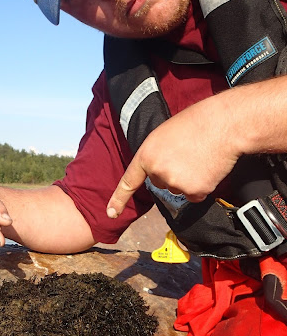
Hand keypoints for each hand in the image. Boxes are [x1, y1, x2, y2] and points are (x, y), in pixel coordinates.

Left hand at [106, 96, 240, 217]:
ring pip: (179, 190)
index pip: (129, 181)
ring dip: (189, 179)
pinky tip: (208, 168)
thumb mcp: (164, 134)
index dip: (119, 199)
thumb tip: (159, 171)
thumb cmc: (198, 122)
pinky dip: (203, 185)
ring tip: (200, 156)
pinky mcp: (194, 192)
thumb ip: (157, 154)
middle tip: (188, 152)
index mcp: (146, 155)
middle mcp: (157, 172)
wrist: (225, 124)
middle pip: (162, 183)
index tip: (110, 213)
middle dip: (173, 172)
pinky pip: (195, 195)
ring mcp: (175, 184)